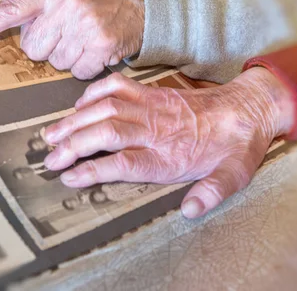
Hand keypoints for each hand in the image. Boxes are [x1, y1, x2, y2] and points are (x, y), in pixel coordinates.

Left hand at [0, 0, 144, 79]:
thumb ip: (41, 7)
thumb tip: (20, 40)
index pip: (8, 10)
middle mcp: (65, 4)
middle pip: (33, 49)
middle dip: (48, 47)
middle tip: (69, 32)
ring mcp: (84, 25)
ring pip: (56, 63)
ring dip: (70, 57)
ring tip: (87, 38)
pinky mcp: (101, 45)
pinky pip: (78, 72)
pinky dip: (87, 67)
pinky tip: (97, 49)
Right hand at [42, 69, 294, 218]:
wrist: (247, 109)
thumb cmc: (235, 146)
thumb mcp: (234, 175)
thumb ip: (212, 192)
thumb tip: (190, 211)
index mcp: (170, 155)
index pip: (124, 162)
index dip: (94, 170)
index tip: (70, 177)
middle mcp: (155, 129)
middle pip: (107, 134)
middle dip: (74, 145)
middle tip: (50, 158)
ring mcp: (152, 106)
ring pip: (106, 108)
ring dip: (76, 120)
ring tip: (51, 134)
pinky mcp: (152, 92)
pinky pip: (117, 85)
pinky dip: (95, 92)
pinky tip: (79, 105)